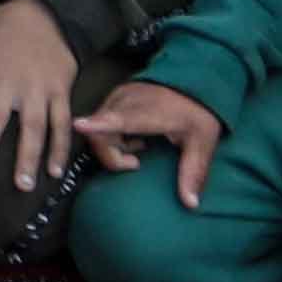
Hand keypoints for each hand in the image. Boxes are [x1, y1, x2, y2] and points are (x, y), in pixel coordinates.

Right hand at [73, 80, 224, 202]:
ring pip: (97, 129)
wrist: (194, 77)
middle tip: (137, 163)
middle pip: (100, 134)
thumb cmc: (198, 111)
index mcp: (149, 113)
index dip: (98, 124)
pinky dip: (111, 136)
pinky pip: (100, 121)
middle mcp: (127, 102)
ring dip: (112, 148)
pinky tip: (134, 137)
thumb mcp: (203, 142)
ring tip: (139, 147)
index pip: (119, 119)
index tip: (79, 125)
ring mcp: (118, 97)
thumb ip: (194, 171)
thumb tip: (191, 205)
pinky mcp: (114, 96)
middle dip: (112, 157)